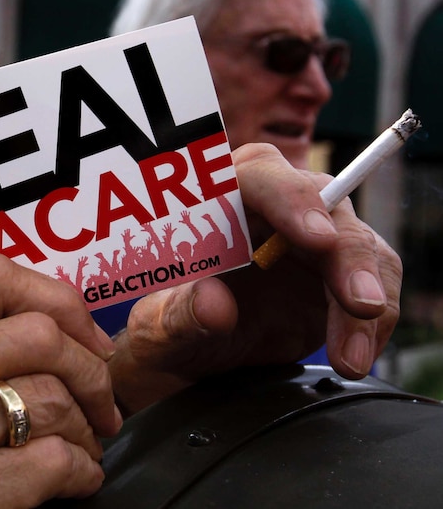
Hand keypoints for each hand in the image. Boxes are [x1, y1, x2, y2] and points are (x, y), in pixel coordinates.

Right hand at [0, 254, 121, 507]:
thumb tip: (65, 327)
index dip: (57, 300)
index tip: (85, 339)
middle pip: (37, 334)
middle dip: (89, 370)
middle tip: (102, 403)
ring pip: (51, 398)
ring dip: (87, 429)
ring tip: (83, 447)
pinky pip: (54, 458)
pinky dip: (82, 470)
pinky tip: (75, 479)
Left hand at [109, 144, 400, 413]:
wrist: (191, 352)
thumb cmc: (167, 325)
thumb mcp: (160, 327)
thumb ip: (180, 315)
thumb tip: (214, 305)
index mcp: (217, 198)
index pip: (258, 177)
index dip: (290, 200)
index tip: (317, 237)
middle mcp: (271, 205)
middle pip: (325, 206)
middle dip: (348, 255)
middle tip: (361, 305)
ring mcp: (311, 234)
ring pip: (360, 245)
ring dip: (367, 300)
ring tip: (350, 360)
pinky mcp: (340, 268)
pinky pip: (376, 280)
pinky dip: (375, 323)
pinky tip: (356, 358)